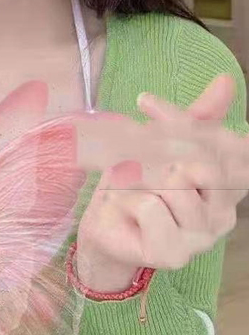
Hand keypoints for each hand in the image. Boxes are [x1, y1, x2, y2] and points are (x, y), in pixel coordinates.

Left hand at [75, 73, 248, 286]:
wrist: (104, 224)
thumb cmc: (136, 184)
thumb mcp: (163, 142)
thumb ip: (195, 117)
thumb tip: (227, 81)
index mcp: (230, 185)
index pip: (223, 142)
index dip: (180, 121)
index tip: (146, 106)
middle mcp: (225, 214)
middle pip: (199, 161)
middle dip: (157, 151)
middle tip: (131, 159)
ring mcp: (202, 237)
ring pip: (173, 182)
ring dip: (137, 179)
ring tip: (128, 189)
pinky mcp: (174, 253)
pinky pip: (149, 206)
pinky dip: (126, 200)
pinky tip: (124, 209)